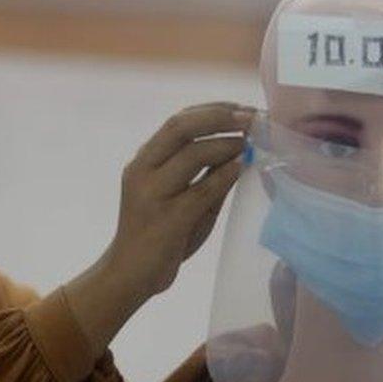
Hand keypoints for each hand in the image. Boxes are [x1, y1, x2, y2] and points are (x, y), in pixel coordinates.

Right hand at [106, 102, 251, 297]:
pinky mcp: (167, 220)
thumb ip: (204, 174)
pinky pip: (202, 189)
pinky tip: (242, 167)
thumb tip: (243, 147)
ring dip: (227, 144)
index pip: (177, 121)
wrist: (129, 273)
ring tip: (252, 143)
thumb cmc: (159, 235)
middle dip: (221, 117)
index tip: (242, 108)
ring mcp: (152, 195)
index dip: (212, 109)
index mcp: (143, 161)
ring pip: (193, 154)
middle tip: (253, 118)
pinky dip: (225, 174)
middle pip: (181, 127)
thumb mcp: (179, 197)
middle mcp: (142, 171)